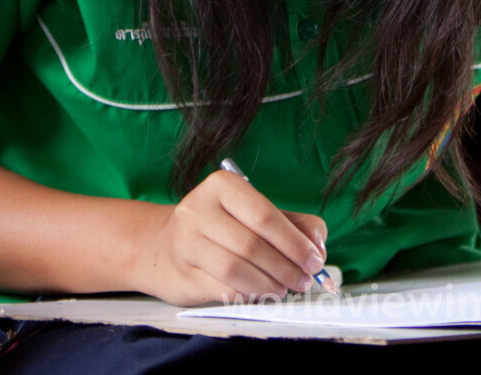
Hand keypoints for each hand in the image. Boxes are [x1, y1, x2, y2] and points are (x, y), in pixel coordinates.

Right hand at [132, 167, 328, 305]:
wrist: (163, 246)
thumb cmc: (221, 228)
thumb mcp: (256, 214)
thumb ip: (294, 225)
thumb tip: (318, 248)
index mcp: (222, 186)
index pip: (266, 216)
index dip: (295, 242)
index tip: (315, 261)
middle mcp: (198, 209)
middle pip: (253, 244)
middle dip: (286, 267)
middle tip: (304, 280)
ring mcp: (185, 242)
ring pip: (236, 269)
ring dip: (268, 284)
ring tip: (283, 288)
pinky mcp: (180, 273)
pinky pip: (222, 288)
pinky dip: (248, 293)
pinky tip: (259, 292)